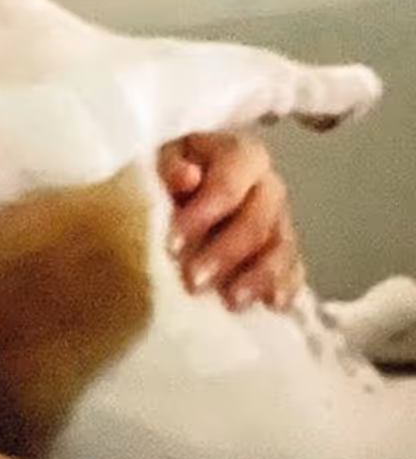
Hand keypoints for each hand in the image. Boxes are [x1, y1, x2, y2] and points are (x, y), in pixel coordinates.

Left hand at [158, 131, 304, 311]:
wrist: (188, 184)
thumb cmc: (174, 170)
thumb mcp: (163, 158)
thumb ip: (172, 166)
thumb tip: (187, 176)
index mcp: (238, 154)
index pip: (229, 182)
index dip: (204, 214)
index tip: (172, 245)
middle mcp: (267, 184)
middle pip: (258, 219)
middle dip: (226, 253)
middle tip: (193, 282)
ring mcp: (281, 217)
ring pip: (281, 246)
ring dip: (258, 276)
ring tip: (232, 301)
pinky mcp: (284, 248)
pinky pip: (294, 267)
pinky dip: (285, 285)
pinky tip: (273, 304)